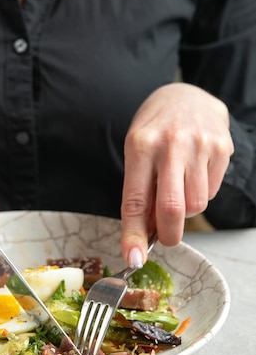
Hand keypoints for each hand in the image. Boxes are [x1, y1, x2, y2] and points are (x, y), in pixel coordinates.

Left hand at [120, 82, 233, 265]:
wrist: (186, 96)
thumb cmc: (155, 130)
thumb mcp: (137, 152)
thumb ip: (141, 190)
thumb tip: (146, 234)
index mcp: (140, 145)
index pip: (135, 200)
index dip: (133, 234)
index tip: (133, 259)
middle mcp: (170, 144)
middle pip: (172, 209)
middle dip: (168, 234)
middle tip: (165, 238)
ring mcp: (200, 145)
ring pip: (196, 205)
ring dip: (185, 210)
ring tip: (178, 189)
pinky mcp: (222, 148)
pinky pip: (211, 192)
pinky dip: (200, 194)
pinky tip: (193, 175)